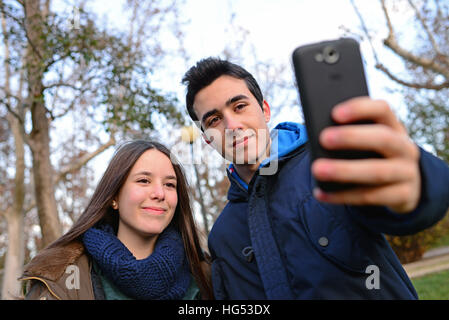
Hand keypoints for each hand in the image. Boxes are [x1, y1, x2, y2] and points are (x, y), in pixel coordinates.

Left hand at [311, 97, 420, 213]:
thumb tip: (319, 137)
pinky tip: (320, 193)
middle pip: (383, 138)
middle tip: (323, 138)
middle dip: (352, 137)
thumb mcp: (367, 143)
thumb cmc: (373, 157)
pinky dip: (342, 196)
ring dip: (344, 170)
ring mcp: (407, 173)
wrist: (404, 186)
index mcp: (394, 127)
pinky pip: (371, 197)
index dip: (360, 109)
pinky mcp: (404, 196)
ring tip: (317, 169)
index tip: (334, 113)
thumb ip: (349, 136)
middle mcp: (405, 148)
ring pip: (377, 172)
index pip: (382, 110)